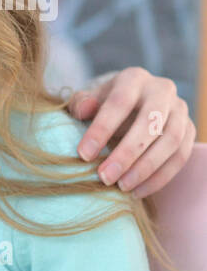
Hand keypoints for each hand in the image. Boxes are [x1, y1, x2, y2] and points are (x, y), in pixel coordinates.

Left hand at [67, 67, 195, 197]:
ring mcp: (180, 110)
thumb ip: (81, 104)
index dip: (101, 129)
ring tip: (121, 187)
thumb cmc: (101, 105)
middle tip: (105, 178)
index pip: (119, 103)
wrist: (130, 105)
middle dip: (127, 153)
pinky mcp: (189, 129)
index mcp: (133, 79)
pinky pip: (181, 156)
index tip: (83, 155)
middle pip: (151, 123)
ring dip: (146, 168)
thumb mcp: (87, 100)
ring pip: (171, 141)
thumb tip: (84, 109)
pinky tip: (138, 191)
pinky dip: (160, 177)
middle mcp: (162, 90)